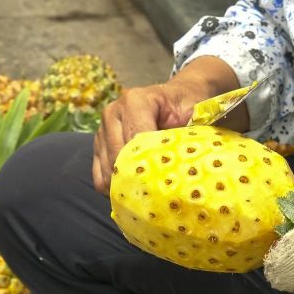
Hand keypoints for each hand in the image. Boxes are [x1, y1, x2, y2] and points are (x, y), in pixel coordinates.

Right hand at [92, 56, 247, 193]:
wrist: (178, 96)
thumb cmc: (188, 106)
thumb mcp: (195, 114)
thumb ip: (184, 135)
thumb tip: (179, 168)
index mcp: (135, 101)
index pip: (134, 141)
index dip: (148, 166)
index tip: (163, 183)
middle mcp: (113, 112)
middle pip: (117, 158)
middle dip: (136, 179)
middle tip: (156, 197)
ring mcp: (102, 129)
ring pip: (106, 169)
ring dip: (124, 186)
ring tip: (145, 197)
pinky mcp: (99, 144)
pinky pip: (98, 174)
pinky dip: (113, 187)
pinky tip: (132, 192)